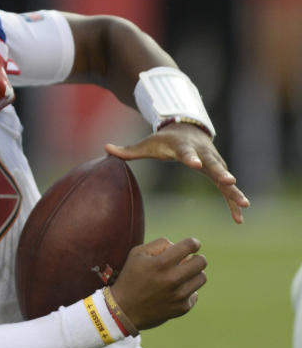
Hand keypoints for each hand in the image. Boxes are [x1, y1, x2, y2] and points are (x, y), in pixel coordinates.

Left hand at [104, 122, 249, 222]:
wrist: (187, 128)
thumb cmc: (164, 140)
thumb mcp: (147, 144)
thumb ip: (127, 150)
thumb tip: (104, 148)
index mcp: (183, 147)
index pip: (186, 152)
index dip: (190, 157)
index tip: (193, 163)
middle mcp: (203, 154)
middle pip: (213, 164)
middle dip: (222, 173)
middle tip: (231, 181)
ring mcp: (213, 163)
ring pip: (225, 178)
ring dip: (234, 192)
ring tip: (244, 206)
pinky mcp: (218, 173)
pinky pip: (227, 190)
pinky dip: (233, 201)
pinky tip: (239, 219)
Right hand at [109, 237, 206, 329]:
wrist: (125, 309)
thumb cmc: (130, 277)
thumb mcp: (136, 254)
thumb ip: (158, 244)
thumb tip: (177, 246)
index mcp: (161, 263)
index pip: (189, 246)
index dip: (193, 243)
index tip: (192, 244)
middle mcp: (173, 279)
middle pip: (201, 262)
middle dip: (196, 258)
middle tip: (188, 260)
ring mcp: (179, 295)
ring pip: (202, 277)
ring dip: (194, 274)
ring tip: (181, 275)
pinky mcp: (183, 307)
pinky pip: (195, 293)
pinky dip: (187, 290)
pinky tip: (174, 292)